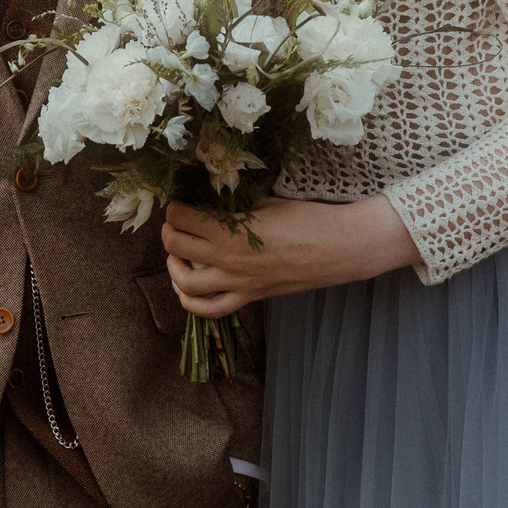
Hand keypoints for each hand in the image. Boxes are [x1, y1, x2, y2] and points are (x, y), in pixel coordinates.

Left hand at [161, 196, 420, 316]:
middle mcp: (228, 259)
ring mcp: (237, 283)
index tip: (179, 200)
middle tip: (175, 222)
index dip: (175, 206)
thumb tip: (212, 198)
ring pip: (185, 283)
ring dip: (172, 266)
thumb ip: (236, 204)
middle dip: (169, 231)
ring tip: (175, 254)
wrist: (339, 248)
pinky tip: (186, 288)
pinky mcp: (249, 297)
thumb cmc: (307, 218)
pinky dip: (190, 302)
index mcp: (231, 229)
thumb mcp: (267, 202)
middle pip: (176, 246)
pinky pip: (210, 310)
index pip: (182, 217)